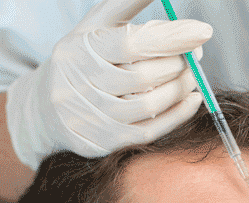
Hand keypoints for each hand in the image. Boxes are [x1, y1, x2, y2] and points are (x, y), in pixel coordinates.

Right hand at [6, 0, 211, 167]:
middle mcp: (83, 84)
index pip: (132, 43)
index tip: (202, 31)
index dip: (171, 37)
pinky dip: (177, 115)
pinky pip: (149, 132)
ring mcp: (93, 117)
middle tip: (196, 54)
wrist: (46, 109)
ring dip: (180, 89)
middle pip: (144, 76)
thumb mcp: (96, 26)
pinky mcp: (105, 142)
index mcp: (82, 49)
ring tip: (193, 75)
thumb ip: (127, 4)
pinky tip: (191, 99)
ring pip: (149, 105)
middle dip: (179, 63)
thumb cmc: (81, 58)